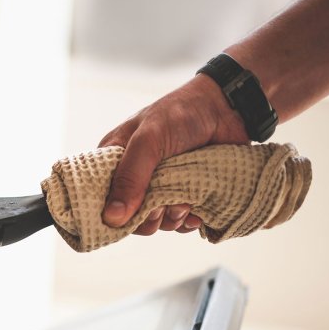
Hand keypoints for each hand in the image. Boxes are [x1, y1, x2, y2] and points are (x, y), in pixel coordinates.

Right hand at [99, 73, 249, 234]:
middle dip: (147, 218)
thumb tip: (112, 217)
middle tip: (161, 207)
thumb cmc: (182, 113)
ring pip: (157, 221)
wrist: (227, 108)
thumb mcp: (149, 140)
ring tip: (185, 203)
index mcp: (115, 161)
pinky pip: (180, 221)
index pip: (100, 198)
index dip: (111, 212)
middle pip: (130, 217)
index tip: (127, 216)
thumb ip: (130, 178)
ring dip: (171, 219)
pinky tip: (195, 212)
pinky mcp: (185, 194)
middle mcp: (135, 177)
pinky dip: (188, 221)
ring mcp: (161, 187)